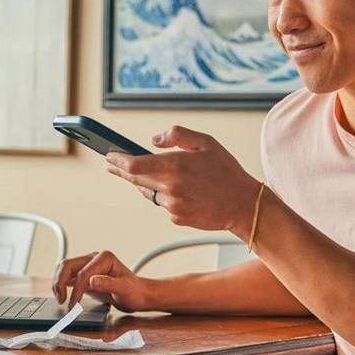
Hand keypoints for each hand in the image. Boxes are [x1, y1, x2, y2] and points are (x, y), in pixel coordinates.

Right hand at [53, 251, 154, 311]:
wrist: (138, 295)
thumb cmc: (134, 292)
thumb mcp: (124, 289)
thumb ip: (108, 284)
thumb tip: (91, 280)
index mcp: (104, 258)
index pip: (83, 273)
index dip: (76, 290)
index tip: (73, 306)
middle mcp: (94, 258)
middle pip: (68, 266)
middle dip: (60, 282)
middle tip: (61, 300)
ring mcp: (88, 265)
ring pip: (64, 269)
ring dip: (58, 282)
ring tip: (60, 299)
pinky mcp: (85, 275)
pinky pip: (68, 276)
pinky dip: (62, 285)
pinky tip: (62, 296)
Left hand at [106, 126, 260, 235]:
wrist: (244, 205)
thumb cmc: (227, 171)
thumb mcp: (206, 143)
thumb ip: (177, 135)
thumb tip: (153, 140)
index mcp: (175, 166)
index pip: (134, 165)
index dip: (118, 160)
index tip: (109, 156)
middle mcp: (171, 187)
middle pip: (135, 180)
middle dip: (121, 171)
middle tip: (111, 164)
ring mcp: (173, 206)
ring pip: (149, 193)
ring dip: (144, 184)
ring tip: (144, 175)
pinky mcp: (177, 218)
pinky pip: (164, 205)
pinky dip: (165, 196)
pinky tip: (179, 191)